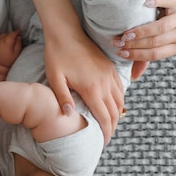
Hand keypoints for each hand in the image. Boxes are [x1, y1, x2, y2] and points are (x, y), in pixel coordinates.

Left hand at [0, 30, 21, 69]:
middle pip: (6, 34)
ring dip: (6, 36)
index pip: (11, 34)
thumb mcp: (16, 54)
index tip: (19, 31)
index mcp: (6, 44)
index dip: (16, 32)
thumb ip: (18, 44)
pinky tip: (3, 42)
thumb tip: (18, 37)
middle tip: (14, 38)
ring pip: (1, 35)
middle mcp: (0, 41)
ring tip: (9, 41)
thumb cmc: (8, 61)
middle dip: (11, 35)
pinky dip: (1, 38)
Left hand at [45, 29, 123, 144]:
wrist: (66, 31)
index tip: (102, 143)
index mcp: (91, 89)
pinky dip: (119, 100)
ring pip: (120, 100)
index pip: (104, 117)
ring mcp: (109, 74)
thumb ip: (62, 98)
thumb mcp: (55, 78)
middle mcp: (104, 83)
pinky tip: (113, 106)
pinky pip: (120, 88)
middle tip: (106, 139)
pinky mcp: (110, 67)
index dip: (105, 133)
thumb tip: (69, 116)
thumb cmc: (56, 55)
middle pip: (115, 112)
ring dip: (117, 115)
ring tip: (110, 126)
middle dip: (112, 128)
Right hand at [113, 0, 175, 71]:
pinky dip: (155, 3)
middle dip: (134, 44)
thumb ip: (147, 55)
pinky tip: (143, 4)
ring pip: (161, 27)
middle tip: (118, 42)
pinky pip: (166, 2)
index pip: (154, 54)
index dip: (136, 55)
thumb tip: (134, 77)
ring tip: (126, 32)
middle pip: (156, 42)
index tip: (119, 52)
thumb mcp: (159, 40)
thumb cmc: (165, 21)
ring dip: (141, 31)